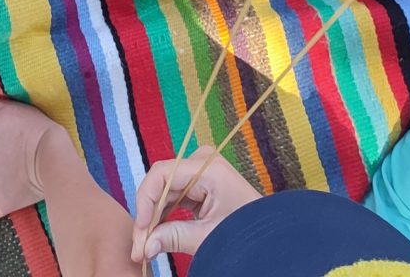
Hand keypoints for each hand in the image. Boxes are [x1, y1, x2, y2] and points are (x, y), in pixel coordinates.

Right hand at [129, 149, 258, 262]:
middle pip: (160, 183)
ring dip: (153, 218)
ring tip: (144, 246)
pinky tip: (155, 235)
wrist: (270, 232)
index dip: (145, 201)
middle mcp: (202, 162)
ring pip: (163, 191)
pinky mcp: (198, 183)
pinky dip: (163, 216)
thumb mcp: (209, 236)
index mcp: (208, 169)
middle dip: (147, 215)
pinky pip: (173, 196)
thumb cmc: (247, 230)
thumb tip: (144, 246)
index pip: (162, 175)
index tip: (141, 230)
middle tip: (139, 246)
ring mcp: (200, 171)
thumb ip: (173, 237)